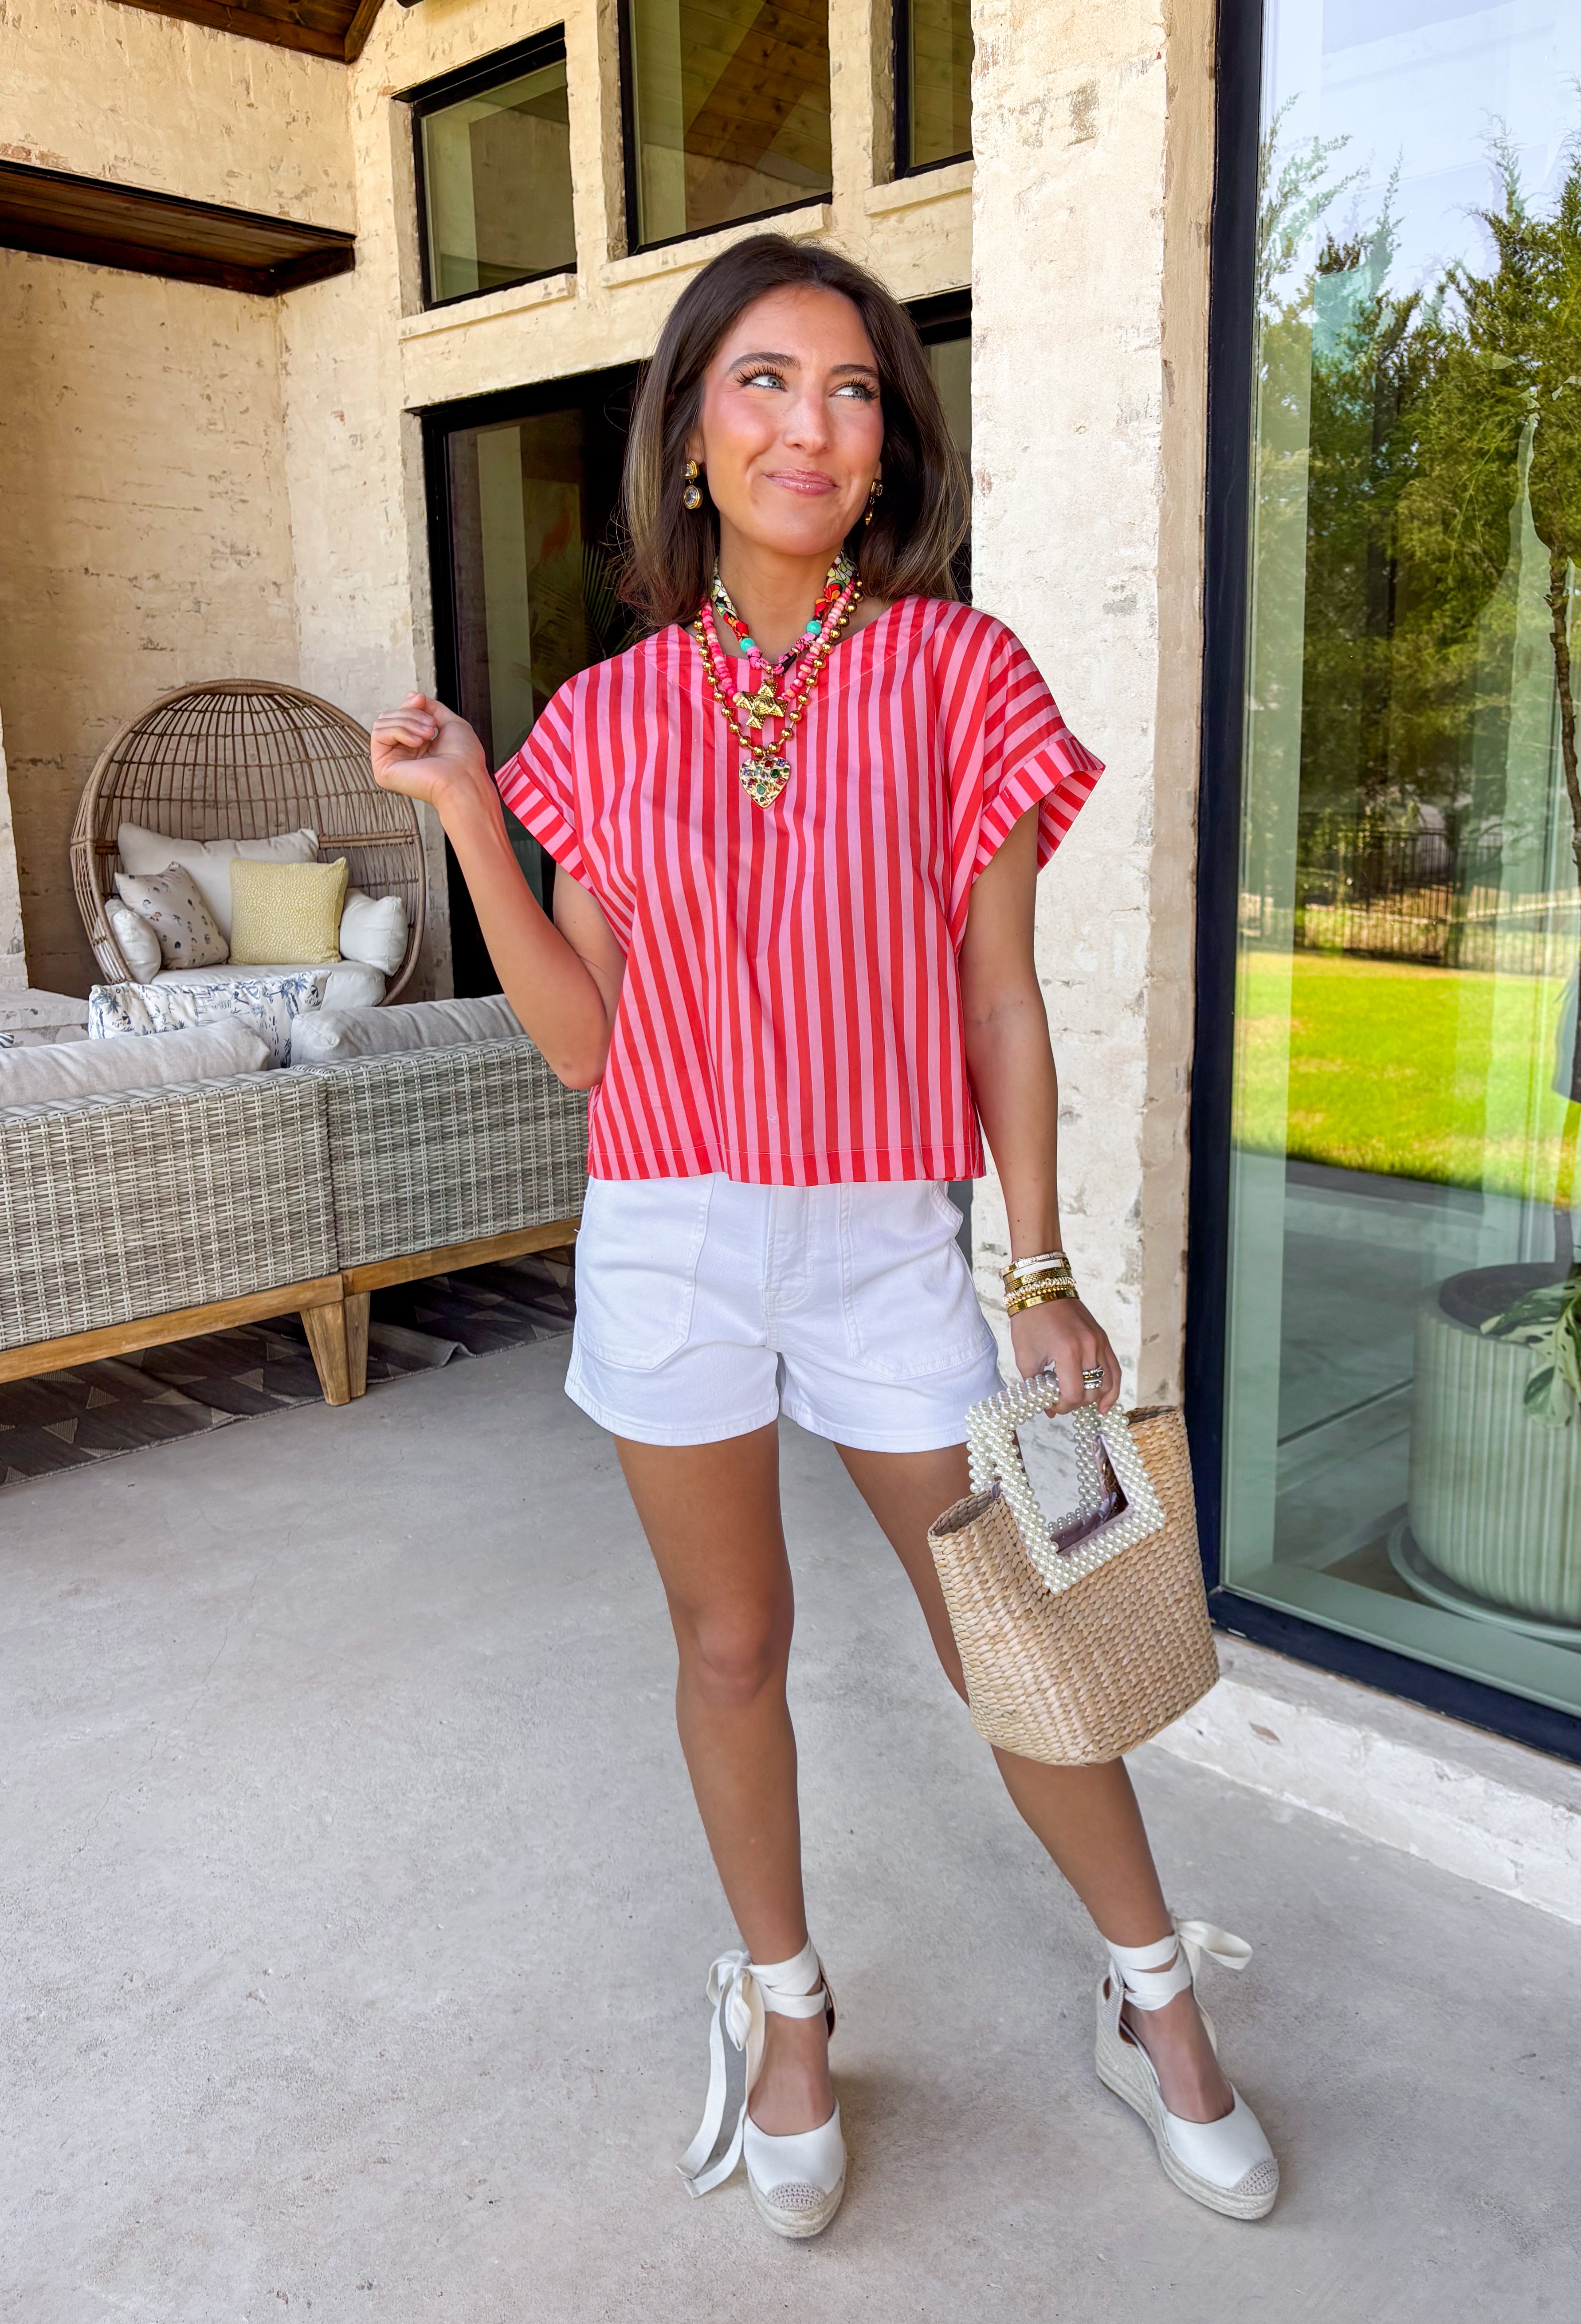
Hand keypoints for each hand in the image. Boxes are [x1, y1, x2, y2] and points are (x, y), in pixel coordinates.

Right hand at [369, 693, 489, 812]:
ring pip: (383, 723)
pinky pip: (378, 734)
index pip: (400, 715)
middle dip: (410, 713)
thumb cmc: (464, 758)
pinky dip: (398, 731)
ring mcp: (391, 761)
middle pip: (390, 717)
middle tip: (430, 727)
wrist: (464, 778)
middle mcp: (402, 754)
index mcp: (416, 745)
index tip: (421, 700)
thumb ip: (431, 708)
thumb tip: (411, 695)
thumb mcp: (450, 722)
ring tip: (428, 735)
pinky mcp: (382, 769)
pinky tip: (417, 743)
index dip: (409, 704)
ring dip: (407, 722)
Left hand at [1008, 1296, 1120, 1414]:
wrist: (1041, 1289)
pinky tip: (1105, 1404)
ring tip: (1083, 1405)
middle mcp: (1089, 1347)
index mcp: (1067, 1352)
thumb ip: (1037, 1386)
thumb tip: (1049, 1410)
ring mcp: (1099, 1342)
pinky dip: (1112, 1388)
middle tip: (1059, 1400)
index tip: (1050, 1405)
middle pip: (1091, 1392)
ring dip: (1093, 1398)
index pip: (1074, 1395)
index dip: (1061, 1407)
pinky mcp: (1103, 1339)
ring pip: (1107, 1383)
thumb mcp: (1025, 1357)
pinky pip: (1114, 1369)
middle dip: (1074, 1403)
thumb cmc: (1029, 1321)